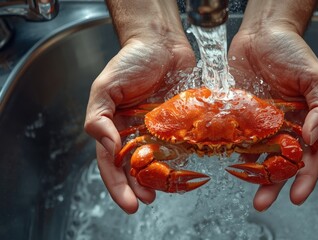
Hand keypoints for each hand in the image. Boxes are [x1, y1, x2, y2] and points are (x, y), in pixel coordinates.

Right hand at [84, 1, 194, 212]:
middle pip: (134, 168)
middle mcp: (136, 133)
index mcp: (114, 127)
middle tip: (148, 200)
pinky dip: (181, 160)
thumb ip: (99, 117)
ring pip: (157, 162)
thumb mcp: (105, 86)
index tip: (130, 203)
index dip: (117, 185)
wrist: (162, 43)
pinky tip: (185, 171)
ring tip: (165, 192)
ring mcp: (159, 130)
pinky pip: (180, 145)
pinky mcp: (180, 123)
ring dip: (160, 180)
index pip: (111, 163)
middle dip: (138, 187)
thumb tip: (108, 147)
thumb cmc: (131, 61)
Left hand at [228, 20, 317, 210]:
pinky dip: (232, 151)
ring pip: (257, 155)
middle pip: (280, 163)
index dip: (304, 177)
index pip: (309, 156)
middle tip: (262, 203)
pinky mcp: (240, 114)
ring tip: (243, 189)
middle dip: (274, 184)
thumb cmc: (292, 51)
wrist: (261, 34)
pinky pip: (236, 137)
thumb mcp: (315, 77)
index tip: (297, 196)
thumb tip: (314, 137)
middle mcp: (282, 126)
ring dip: (251, 175)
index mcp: (304, 121)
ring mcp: (260, 123)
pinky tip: (227, 163)